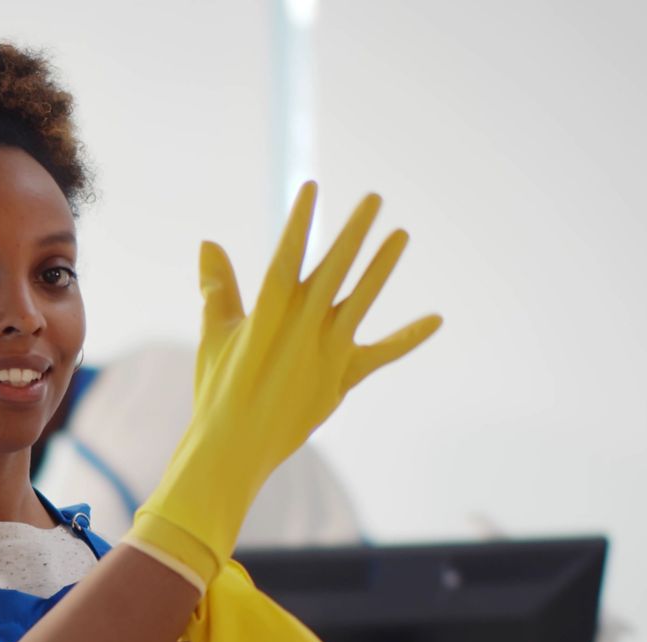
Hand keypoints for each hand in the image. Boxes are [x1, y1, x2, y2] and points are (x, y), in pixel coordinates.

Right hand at [124, 182, 441, 587]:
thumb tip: (209, 243)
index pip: (287, 255)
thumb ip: (220, 289)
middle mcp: (301, 327)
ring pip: (360, 300)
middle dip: (354, 232)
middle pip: (334, 269)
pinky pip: (381, 354)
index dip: (299, 222)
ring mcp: (326, 353)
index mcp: (266, 313)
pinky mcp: (342, 378)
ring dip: (382, 266)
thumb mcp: (217, 336)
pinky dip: (408, 338)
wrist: (234, 448)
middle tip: (375, 198)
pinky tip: (436, 320)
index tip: (311, 188)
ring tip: (402, 234)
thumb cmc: (219, 390)